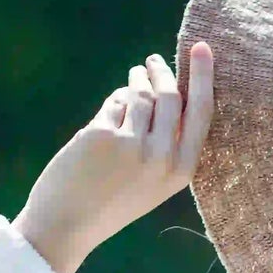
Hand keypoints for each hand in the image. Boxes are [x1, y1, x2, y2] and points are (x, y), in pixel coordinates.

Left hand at [14, 42, 214, 272]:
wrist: (69, 224)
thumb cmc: (112, 202)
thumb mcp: (152, 180)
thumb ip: (166, 142)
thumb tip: (166, 89)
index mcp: (181, 172)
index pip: (200, 114)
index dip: (202, 77)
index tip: (201, 47)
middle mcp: (162, 158)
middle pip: (170, 96)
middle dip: (163, 72)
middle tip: (154, 61)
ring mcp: (133, 146)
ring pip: (141, 94)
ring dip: (137, 78)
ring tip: (134, 75)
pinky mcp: (103, 135)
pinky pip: (115, 103)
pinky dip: (114, 101)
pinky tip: (110, 111)